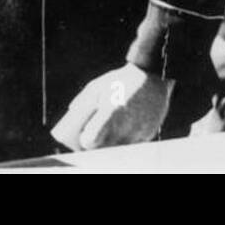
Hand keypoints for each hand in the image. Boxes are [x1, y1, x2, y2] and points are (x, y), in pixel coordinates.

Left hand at [50, 63, 173, 151]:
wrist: (153, 75)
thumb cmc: (120, 80)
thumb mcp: (98, 85)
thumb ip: (83, 101)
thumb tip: (72, 116)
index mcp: (110, 112)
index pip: (91, 141)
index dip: (86, 141)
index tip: (84, 137)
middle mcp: (125, 125)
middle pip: (104, 148)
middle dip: (98, 145)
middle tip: (93, 139)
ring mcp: (138, 132)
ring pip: (119, 149)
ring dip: (112, 144)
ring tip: (106, 136)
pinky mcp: (149, 134)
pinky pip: (132, 144)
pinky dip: (126, 140)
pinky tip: (123, 130)